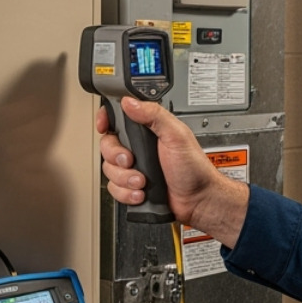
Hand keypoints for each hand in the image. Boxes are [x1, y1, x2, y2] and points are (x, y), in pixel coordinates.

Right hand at [97, 97, 249, 245]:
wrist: (198, 200)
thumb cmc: (194, 168)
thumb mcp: (176, 135)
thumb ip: (154, 115)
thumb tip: (130, 102)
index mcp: (148, 130)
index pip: (118, 118)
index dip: (106, 120)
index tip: (104, 126)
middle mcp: (139, 148)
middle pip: (108, 146)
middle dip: (117, 157)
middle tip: (132, 161)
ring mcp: (135, 167)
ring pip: (109, 170)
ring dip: (125, 178)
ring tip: (143, 181)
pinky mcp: (132, 186)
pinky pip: (114, 189)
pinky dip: (126, 193)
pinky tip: (141, 192)